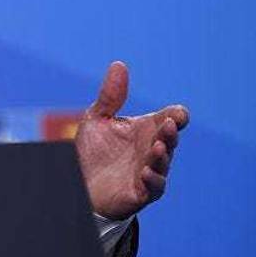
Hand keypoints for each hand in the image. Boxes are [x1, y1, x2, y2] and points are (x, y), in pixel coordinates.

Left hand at [75, 62, 187, 219]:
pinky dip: (152, 179)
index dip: (177, 115)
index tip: (176, 114)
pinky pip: (154, 187)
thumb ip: (110, 96)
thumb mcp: (98, 119)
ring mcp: (149, 171)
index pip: (170, 119)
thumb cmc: (93, 152)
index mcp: (146, 130)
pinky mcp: (141, 192)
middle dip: (170, 133)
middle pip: (170, 139)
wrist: (79, 183)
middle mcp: (152, 150)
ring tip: (158, 147)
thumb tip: (119, 64)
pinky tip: (144, 171)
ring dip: (162, 156)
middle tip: (167, 124)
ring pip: (163, 163)